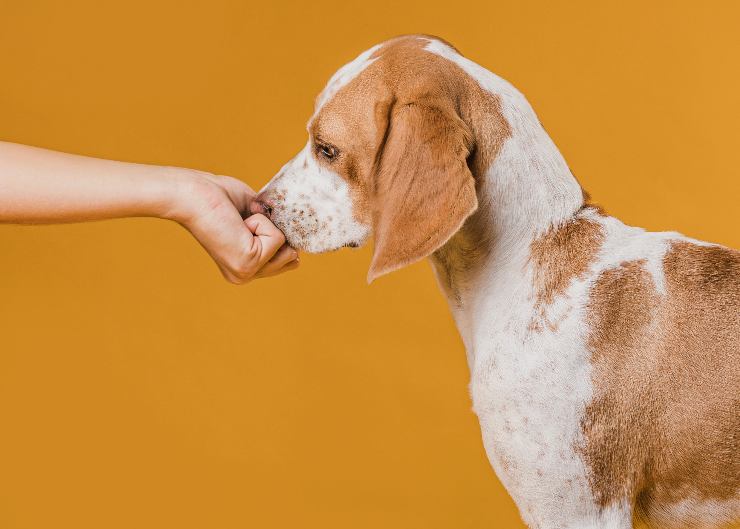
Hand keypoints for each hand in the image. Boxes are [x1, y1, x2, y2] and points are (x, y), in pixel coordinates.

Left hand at [166, 170, 298, 283]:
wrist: (192, 194)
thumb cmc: (217, 197)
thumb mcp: (253, 216)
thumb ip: (272, 228)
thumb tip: (295, 229)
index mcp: (243, 268)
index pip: (285, 262)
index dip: (279, 237)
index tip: (256, 223)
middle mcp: (244, 276)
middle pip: (291, 259)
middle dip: (276, 233)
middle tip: (246, 223)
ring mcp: (246, 273)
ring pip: (288, 250)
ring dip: (267, 226)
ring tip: (241, 223)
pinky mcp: (248, 263)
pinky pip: (277, 237)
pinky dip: (261, 222)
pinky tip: (238, 223)